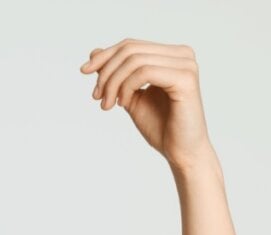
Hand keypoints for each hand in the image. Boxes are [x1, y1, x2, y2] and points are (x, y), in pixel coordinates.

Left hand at [79, 38, 212, 167]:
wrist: (180, 152)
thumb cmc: (160, 126)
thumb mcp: (129, 95)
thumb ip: (116, 74)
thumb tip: (94, 52)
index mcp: (171, 55)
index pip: (130, 45)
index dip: (104, 56)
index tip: (84, 71)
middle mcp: (182, 54)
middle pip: (130, 50)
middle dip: (106, 73)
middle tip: (97, 97)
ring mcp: (186, 65)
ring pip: (135, 60)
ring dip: (113, 83)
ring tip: (108, 104)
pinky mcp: (185, 79)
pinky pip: (145, 72)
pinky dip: (127, 87)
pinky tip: (123, 103)